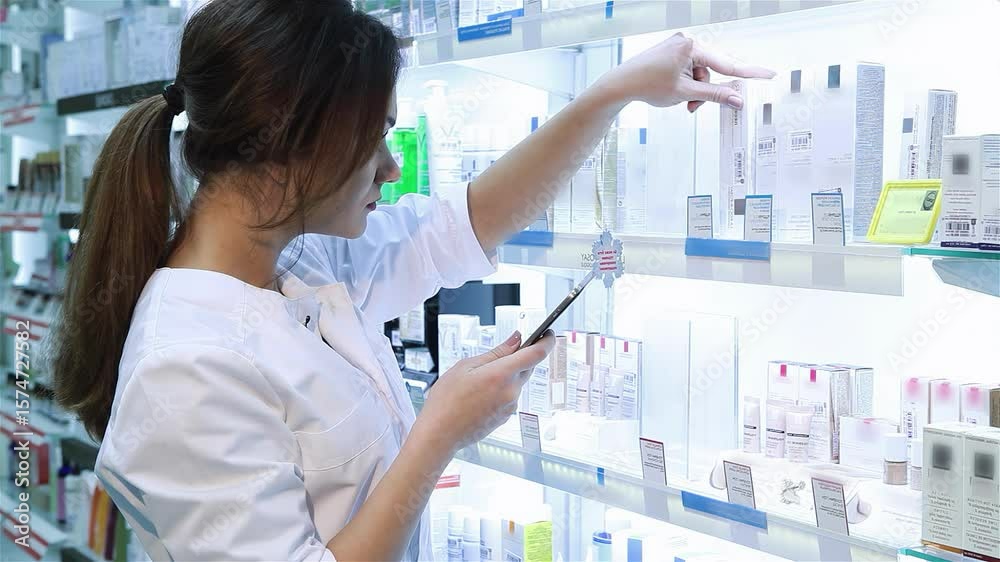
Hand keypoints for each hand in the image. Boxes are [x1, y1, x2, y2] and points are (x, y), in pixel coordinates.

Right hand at [417, 330, 555, 452]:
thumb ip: (496, 352)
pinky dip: (501, 389)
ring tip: (480, 378)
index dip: (546, 341)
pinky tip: (481, 393)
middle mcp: (511, 391)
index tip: (548, 333)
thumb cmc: (447, 400)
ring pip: (517, 382)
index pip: (537, 354)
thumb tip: (516, 340)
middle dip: (520, 357)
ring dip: (507, 375)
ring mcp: (510, 406)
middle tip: (504, 352)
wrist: (440, 433)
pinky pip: (510, 396)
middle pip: (527, 367)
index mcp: (501, 374)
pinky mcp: (506, 417)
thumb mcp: (466, 366)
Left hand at [598, 32, 774, 111]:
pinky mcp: (672, 53)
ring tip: (682, 103)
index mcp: (691, 46)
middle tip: (694, 107)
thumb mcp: (685, 94)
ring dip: (695, 91)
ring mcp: (678, 46)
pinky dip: (687, 85)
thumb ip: (714, 96)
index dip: (748, 73)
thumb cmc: (647, 85)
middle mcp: (686, 41)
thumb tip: (737, 100)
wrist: (620, 84)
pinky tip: (675, 93)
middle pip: (711, 70)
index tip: (768, 75)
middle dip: (705, 91)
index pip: (726, 63)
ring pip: (700, 74)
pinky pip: (689, 70)